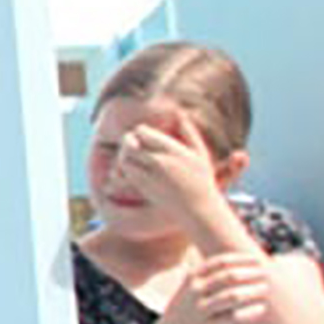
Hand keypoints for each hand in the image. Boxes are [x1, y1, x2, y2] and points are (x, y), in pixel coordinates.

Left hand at [111, 121, 230, 232]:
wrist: (198, 209)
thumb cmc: (201, 181)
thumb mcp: (201, 154)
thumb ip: (190, 133)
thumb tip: (179, 114)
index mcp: (174, 149)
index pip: (143, 132)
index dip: (138, 133)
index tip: (142, 139)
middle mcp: (161, 160)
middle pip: (130, 142)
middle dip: (127, 143)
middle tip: (131, 148)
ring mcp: (152, 174)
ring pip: (124, 157)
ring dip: (123, 156)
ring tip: (130, 160)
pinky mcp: (144, 187)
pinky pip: (125, 173)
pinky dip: (122, 170)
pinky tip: (129, 173)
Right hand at [163, 244, 271, 323]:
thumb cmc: (187, 309)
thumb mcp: (190, 288)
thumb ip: (208, 276)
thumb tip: (237, 262)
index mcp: (191, 277)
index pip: (220, 262)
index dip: (241, 259)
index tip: (258, 259)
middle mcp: (194, 290)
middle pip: (228, 276)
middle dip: (251, 273)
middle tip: (267, 274)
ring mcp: (199, 308)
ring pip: (233, 296)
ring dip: (253, 291)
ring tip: (266, 290)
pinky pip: (233, 317)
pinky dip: (250, 312)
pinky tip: (262, 308)